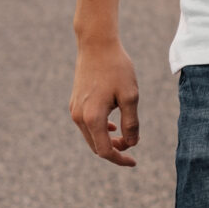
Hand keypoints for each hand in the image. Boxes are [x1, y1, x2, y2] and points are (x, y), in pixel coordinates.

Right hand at [71, 35, 140, 165]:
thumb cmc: (117, 68)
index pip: (105, 151)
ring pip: (91, 136)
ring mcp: (74, 110)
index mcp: (92, 118)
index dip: (120, 159)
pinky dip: (99, 130)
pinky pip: (86, 125)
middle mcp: (79, 117)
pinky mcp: (74, 103)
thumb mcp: (130, 96)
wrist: (96, 45)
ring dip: (107, 141)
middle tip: (132, 147)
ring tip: (125, 137)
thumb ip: (131, 123)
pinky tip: (112, 127)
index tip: (134, 162)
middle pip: (96, 147)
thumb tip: (132, 144)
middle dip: (114, 151)